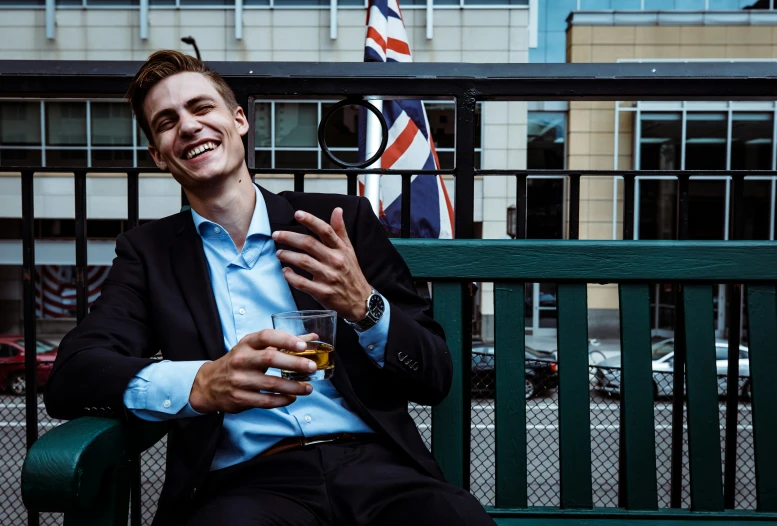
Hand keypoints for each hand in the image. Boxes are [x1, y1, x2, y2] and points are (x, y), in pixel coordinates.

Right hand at [189, 330, 317, 413]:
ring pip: (271, 384)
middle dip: (294, 364)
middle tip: (312, 367)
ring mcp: (239, 380)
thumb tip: (312, 338)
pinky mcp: (239, 398)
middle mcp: (241, 360)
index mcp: (246, 344)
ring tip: (309, 388)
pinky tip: (292, 398)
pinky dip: (282, 400)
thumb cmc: (239, 362)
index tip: (303, 346)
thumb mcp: (254, 348)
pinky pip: (265, 401)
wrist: (208, 384)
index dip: (286, 340)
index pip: (266, 336)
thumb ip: (283, 343)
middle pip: (270, 359)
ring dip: (293, 386)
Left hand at [273, 208, 371, 321]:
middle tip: (276, 235)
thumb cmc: (352, 274)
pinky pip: (302, 282)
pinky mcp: (323, 292)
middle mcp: (336, 261)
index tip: (298, 214)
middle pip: (309, 244)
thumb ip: (340, 231)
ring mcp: (329, 277)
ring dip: (287, 255)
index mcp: (341, 250)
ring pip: (303, 261)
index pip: (326, 230)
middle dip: (289, 237)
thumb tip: (337, 210)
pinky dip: (291, 276)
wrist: (360, 301)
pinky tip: (285, 271)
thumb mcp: (349, 251)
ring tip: (279, 253)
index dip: (311, 220)